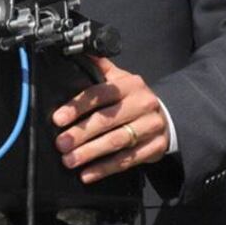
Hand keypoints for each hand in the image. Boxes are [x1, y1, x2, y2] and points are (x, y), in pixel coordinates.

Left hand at [51, 56, 167, 182]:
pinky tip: (87, 174)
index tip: (58, 119)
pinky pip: (127, 160)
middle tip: (61, 144)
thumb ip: (100, 67)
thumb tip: (78, 50)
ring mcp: (151, 126)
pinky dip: (105, 168)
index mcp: (130, 84)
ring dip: (90, 153)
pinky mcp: (155, 147)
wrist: (167, 117)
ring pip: (117, 141)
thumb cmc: (134, 99)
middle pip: (107, 120)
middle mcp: (142, 103)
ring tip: (70, 160)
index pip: (100, 94)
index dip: (77, 106)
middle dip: (81, 134)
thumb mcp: (121, 79)